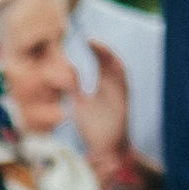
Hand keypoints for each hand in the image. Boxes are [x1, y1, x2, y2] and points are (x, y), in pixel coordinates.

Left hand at [74, 39, 131, 175]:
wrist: (106, 149)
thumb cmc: (94, 128)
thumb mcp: (80, 104)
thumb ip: (74, 89)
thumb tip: (64, 75)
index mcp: (105, 85)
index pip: (102, 62)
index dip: (96, 50)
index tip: (86, 40)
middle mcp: (114, 86)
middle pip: (111, 61)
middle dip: (103, 49)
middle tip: (91, 40)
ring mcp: (121, 94)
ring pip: (120, 70)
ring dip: (111, 58)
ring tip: (100, 48)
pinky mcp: (124, 103)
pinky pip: (125, 84)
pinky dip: (119, 73)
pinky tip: (112, 63)